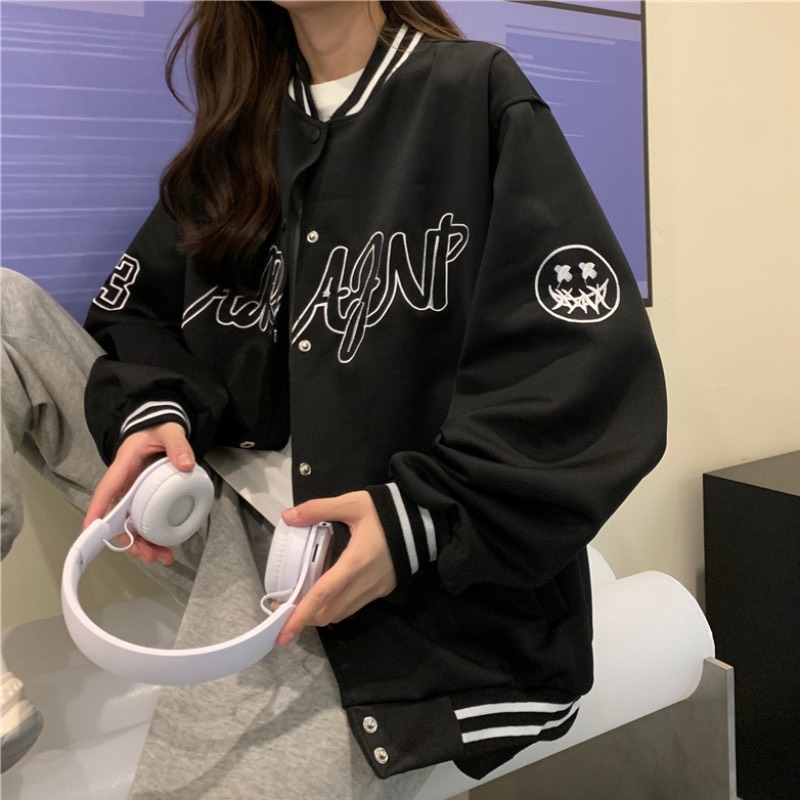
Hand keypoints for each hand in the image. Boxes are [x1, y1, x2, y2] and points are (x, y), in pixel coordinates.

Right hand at [82, 421, 194, 564]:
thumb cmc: (159, 429)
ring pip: (130, 524)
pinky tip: (164, 548)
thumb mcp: (170, 432)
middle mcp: (124, 484)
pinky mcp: (143, 499)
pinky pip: (142, 521)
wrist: (161, 428)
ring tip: (162, 557)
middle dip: (129, 540)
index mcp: (123, 467)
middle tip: (148, 556)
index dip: (97, 510)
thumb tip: (186, 465)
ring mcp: (133, 494)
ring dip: (142, 544)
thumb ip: (178, 445)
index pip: (106, 490)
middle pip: (117, 517)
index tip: (90, 531)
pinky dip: (151, 537)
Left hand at [276, 491, 396, 645]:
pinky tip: (329, 591)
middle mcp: (365, 582)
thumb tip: (288, 516)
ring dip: (321, 613)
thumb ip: (318, 509)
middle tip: (286, 605)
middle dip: (305, 617)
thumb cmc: (385, 512)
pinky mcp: (383, 590)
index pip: (322, 595)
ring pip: (342, 613)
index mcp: (355, 562)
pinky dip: (337, 606)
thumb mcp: (351, 503)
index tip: (283, 631)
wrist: (422, 520)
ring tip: (303, 600)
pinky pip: (355, 606)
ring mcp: (376, 589)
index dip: (301, 614)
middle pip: (329, 613)